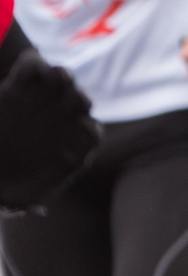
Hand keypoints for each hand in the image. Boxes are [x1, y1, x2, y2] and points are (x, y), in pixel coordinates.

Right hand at [0, 51, 99, 210]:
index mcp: (68, 145)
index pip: (90, 136)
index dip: (88, 133)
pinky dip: (33, 64)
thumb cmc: (5, 183)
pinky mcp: (17, 86)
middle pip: (80, 102)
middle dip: (77, 100)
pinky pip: (33, 68)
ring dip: (61, 76)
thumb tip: (38, 211)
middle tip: (68, 98)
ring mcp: (42, 100)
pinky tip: (27, 65)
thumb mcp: (15, 198)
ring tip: (53, 76)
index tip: (84, 129)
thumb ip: (26, 202)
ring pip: (63, 80)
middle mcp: (60, 120)